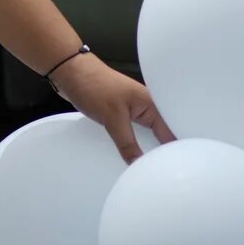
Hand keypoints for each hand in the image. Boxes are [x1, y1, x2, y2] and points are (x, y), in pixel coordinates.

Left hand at [52, 52, 169, 160]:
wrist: (70, 72)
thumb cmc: (93, 85)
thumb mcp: (112, 118)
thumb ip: (126, 142)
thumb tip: (138, 163)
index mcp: (152, 104)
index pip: (171, 132)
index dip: (173, 151)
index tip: (173, 168)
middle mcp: (147, 107)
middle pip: (161, 134)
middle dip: (160, 151)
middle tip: (160, 171)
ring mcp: (134, 110)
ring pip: (146, 134)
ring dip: (145, 147)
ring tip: (148, 168)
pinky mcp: (121, 114)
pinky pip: (132, 132)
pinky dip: (132, 142)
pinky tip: (131, 155)